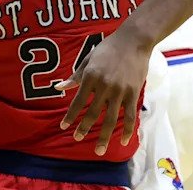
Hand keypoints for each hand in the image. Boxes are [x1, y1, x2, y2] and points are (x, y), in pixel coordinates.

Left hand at [56, 34, 149, 155]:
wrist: (133, 40)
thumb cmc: (108, 48)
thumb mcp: (88, 59)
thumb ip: (75, 76)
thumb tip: (58, 88)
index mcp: (91, 76)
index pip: (78, 101)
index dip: (70, 115)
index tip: (63, 126)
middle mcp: (104, 85)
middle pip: (93, 113)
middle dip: (84, 128)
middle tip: (77, 138)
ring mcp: (120, 91)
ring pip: (111, 119)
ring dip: (103, 136)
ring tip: (98, 150)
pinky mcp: (133, 93)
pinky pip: (130, 116)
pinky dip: (127, 130)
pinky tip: (123, 141)